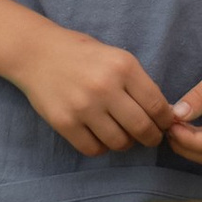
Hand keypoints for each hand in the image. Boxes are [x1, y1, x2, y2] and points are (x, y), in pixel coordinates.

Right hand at [5, 21, 177, 156]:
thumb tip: (163, 113)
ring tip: (122, 135)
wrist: (36, 52)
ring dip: (125, 143)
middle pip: (142, 128)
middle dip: (151, 138)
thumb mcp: (116, 57)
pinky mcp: (64, 122)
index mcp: (123, 66)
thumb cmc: (81, 54)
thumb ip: (137, 82)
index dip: (165, 121)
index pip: (157, 105)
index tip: (164, 125)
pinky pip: (93, 149)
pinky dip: (101, 147)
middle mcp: (105, 87)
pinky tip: (99, 136)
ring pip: (119, 142)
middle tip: (150, 138)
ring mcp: (83, 107)